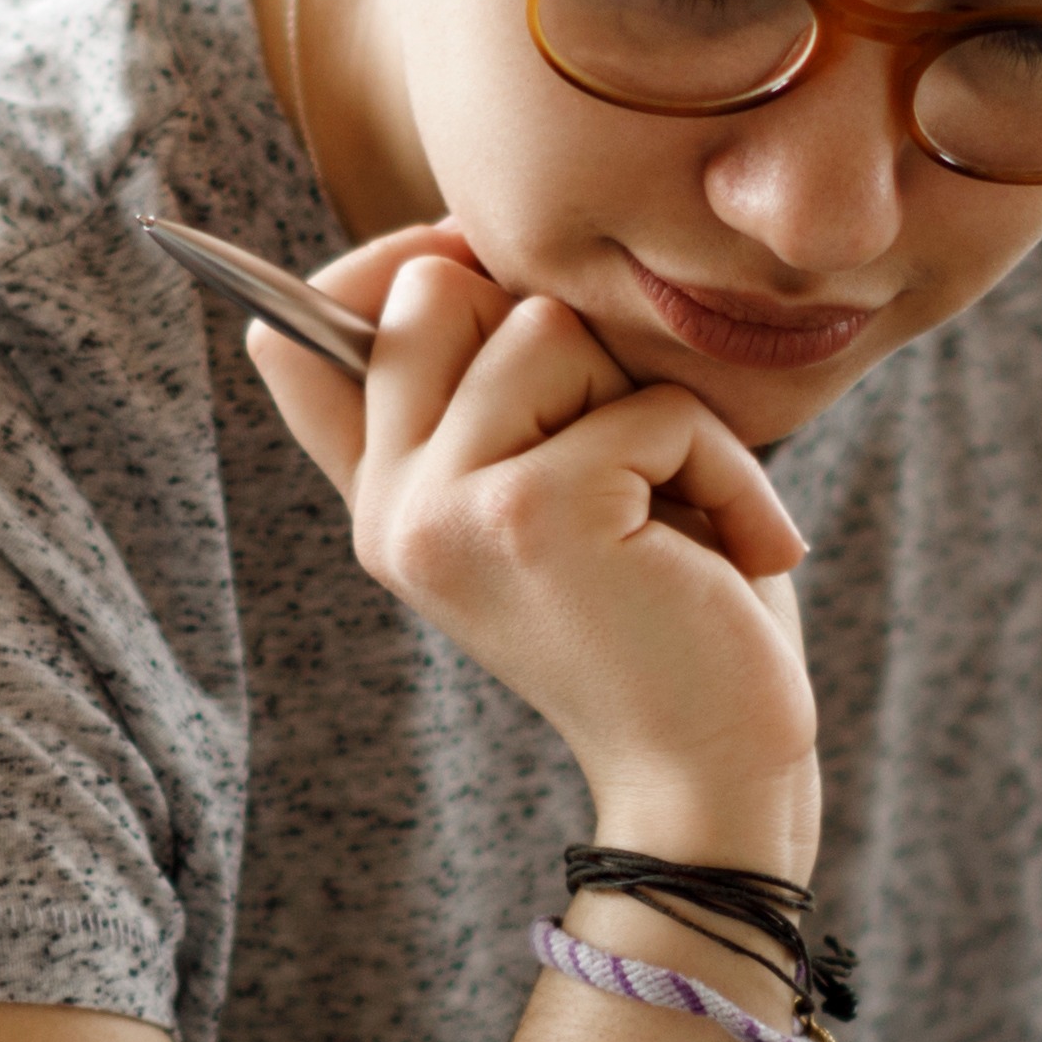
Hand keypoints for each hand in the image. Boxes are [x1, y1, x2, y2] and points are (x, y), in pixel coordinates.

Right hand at [242, 225, 819, 869]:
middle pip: (438, 288)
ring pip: (546, 328)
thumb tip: (378, 274)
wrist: (713, 774)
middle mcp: (389, 509)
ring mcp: (445, 511)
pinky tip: (735, 553)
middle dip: (562, 340)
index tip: (481, 275)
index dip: (399, 267)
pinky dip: (724, 469)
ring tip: (681, 511)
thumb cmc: (663, 619)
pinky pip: (651, 407)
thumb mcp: (550, 496)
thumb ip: (469, 406)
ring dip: (655, 409)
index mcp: (382, 502)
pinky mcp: (530, 515)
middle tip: (623, 454)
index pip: (306, 334)